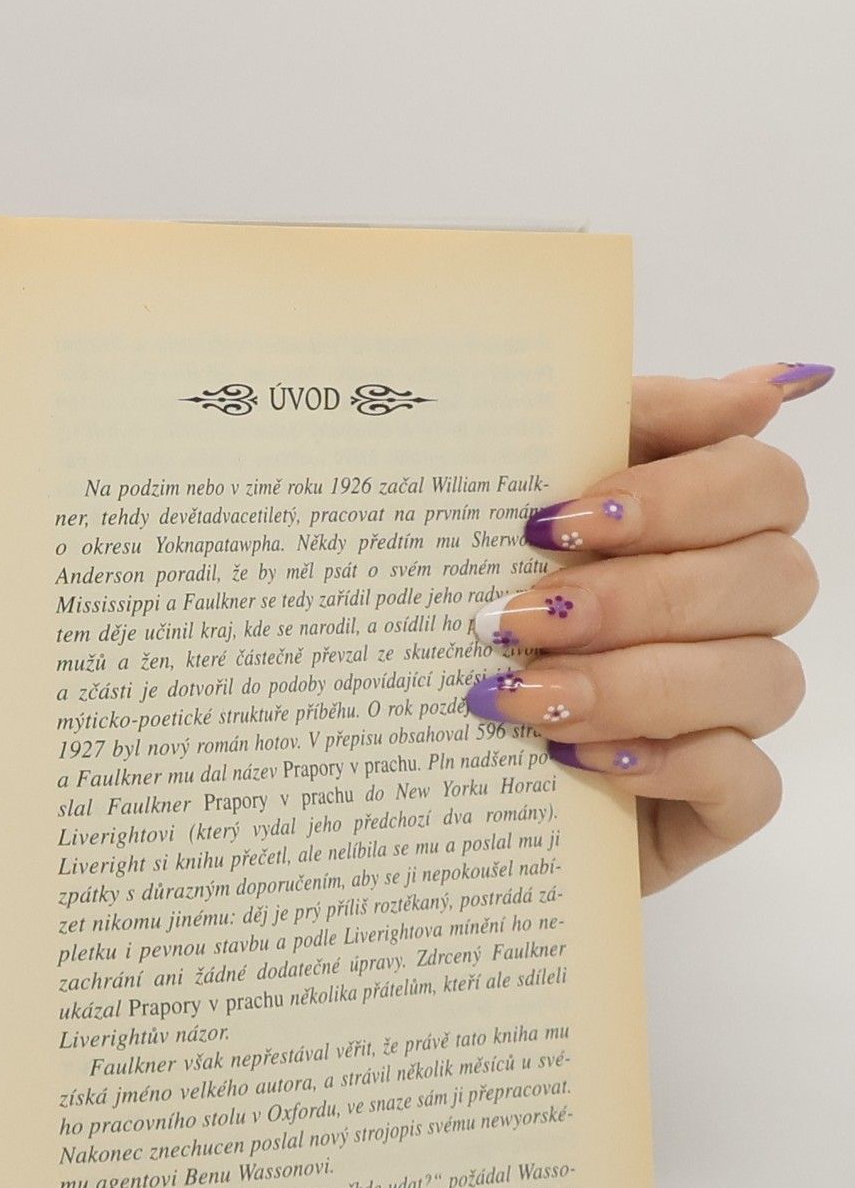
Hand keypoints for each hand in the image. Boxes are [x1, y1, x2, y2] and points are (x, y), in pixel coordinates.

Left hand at [464, 361, 828, 892]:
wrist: (417, 767)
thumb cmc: (467, 631)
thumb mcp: (499, 522)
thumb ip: (609, 430)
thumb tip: (770, 383)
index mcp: (704, 532)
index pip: (759, 482)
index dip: (677, 495)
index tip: (556, 520)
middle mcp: (736, 615)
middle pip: (768, 576)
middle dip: (637, 596)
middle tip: (520, 619)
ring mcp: (734, 712)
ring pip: (759, 676)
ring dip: (635, 682)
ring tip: (525, 697)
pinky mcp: (718, 804)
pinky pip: (743, 779)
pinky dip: (666, 763)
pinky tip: (580, 760)